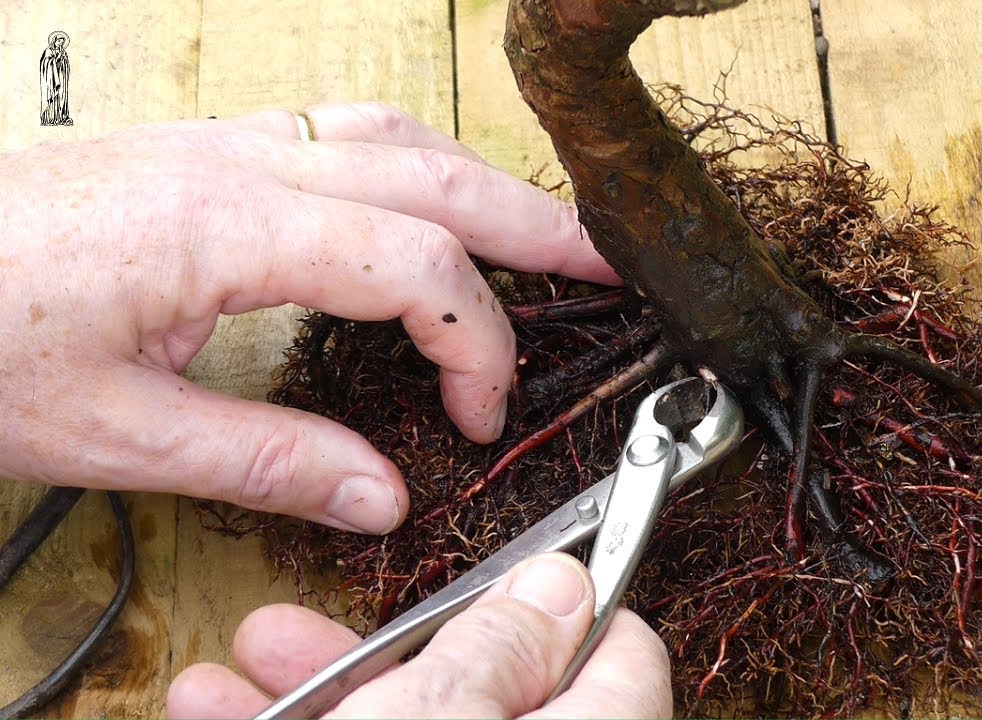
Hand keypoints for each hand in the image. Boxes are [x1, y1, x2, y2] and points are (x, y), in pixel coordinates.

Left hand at [0, 102, 616, 532]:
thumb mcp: (114, 431)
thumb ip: (266, 461)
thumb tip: (377, 493)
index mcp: (228, 225)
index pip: (417, 262)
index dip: (477, 342)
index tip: (479, 415)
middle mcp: (238, 163)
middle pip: (434, 172)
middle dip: (536, 222)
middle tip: (609, 261)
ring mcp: (220, 143)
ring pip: (394, 136)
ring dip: (483, 181)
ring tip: (544, 227)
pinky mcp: (201, 151)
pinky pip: (341, 132)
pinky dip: (414, 163)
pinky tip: (428, 195)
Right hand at [166, 552, 671, 718]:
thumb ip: (501, 646)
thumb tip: (559, 588)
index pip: (621, 652)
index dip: (560, 601)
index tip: (498, 577)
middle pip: (500, 698)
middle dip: (397, 649)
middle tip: (327, 625)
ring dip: (338, 696)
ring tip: (253, 666)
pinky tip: (244, 716)